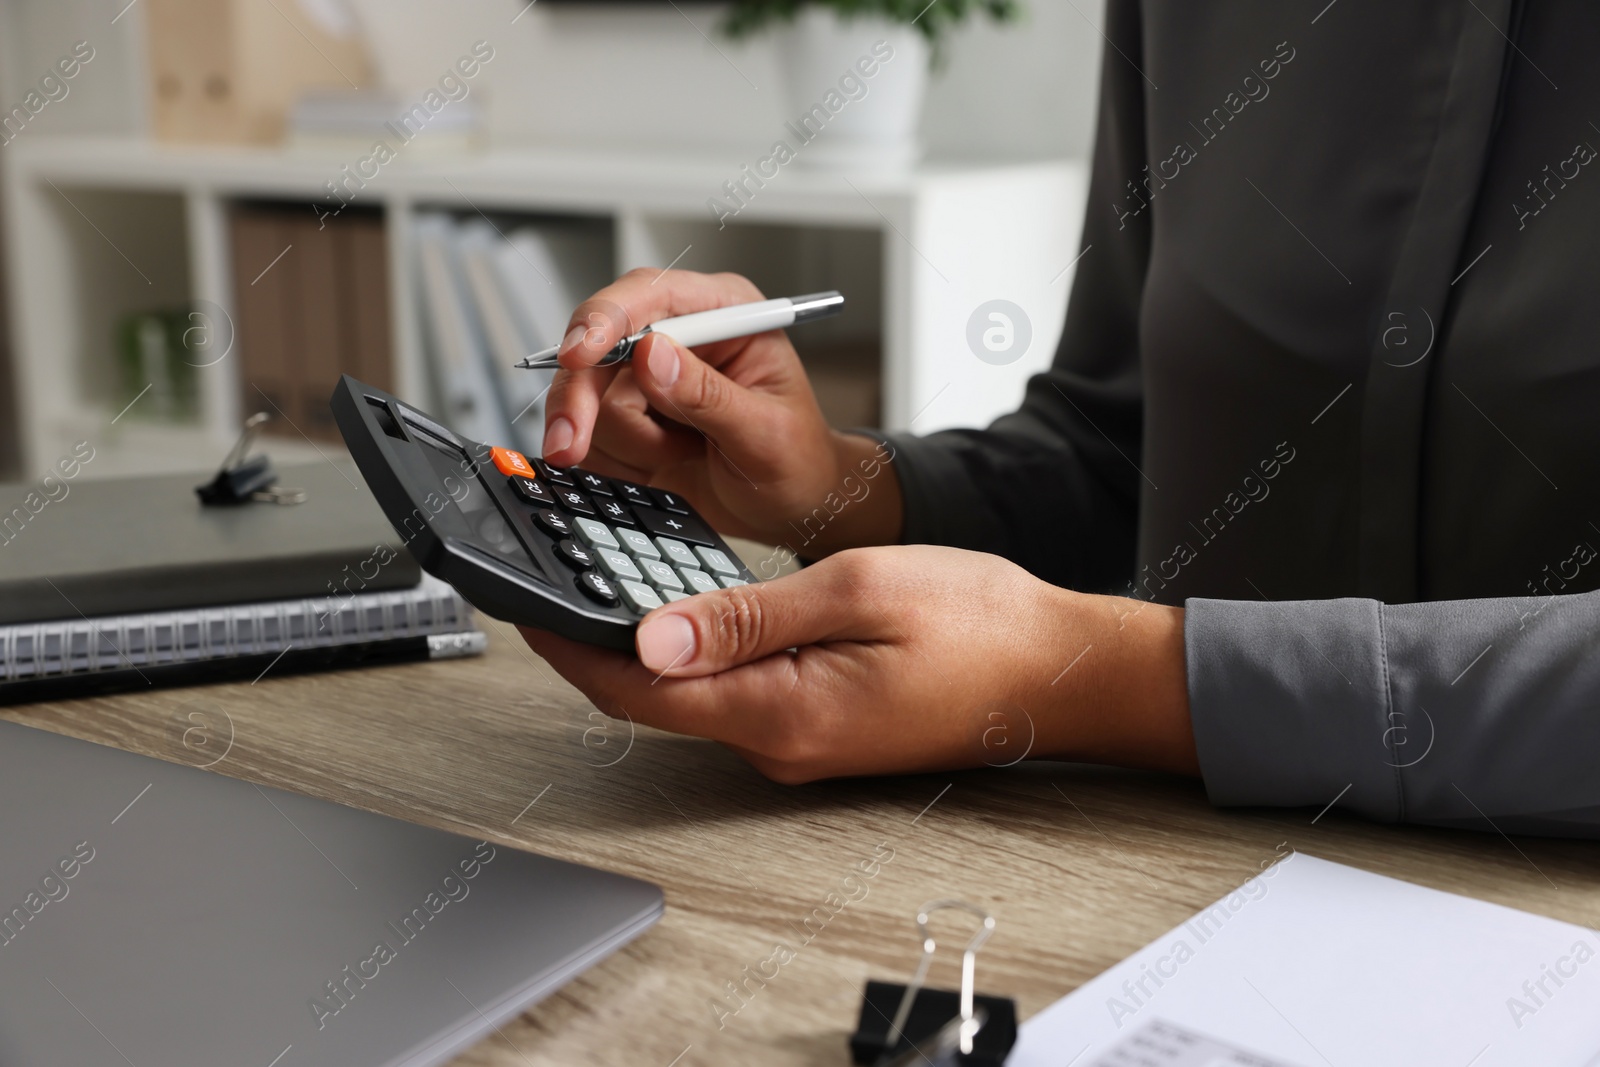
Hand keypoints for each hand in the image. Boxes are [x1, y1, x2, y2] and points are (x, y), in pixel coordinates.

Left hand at [520, 545, 1197, 782]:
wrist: (1061, 673)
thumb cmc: (981, 625)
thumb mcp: (859, 591)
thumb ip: (749, 617)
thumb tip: (653, 635)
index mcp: (783, 713)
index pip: (640, 689)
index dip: (570, 646)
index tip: (521, 601)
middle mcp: (781, 745)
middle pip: (656, 696)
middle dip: (595, 641)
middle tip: (549, 578)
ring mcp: (800, 744)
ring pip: (695, 694)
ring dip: (647, 644)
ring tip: (603, 582)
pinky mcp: (818, 729)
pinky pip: (737, 694)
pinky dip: (699, 653)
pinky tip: (688, 613)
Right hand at [540, 269, 901, 557]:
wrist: (791, 507)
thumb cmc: (797, 460)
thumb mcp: (766, 432)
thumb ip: (709, 395)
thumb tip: (652, 354)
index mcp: (724, 313)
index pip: (650, 295)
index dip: (605, 320)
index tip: (579, 355)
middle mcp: (680, 336)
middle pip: (597, 346)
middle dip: (582, 398)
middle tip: (571, 443)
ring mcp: (648, 378)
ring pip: (590, 400)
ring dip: (629, 443)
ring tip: (680, 455)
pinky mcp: (629, 417)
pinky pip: (591, 437)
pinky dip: (619, 464)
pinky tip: (660, 469)